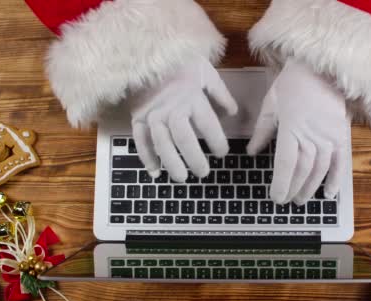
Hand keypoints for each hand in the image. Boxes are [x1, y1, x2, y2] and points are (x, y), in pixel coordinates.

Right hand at [130, 57, 237, 181]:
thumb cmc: (180, 63)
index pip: (208, 125)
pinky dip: (146, 157)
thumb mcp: (206, 72)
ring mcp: (152, 114)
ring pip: (161, 143)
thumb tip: (233, 113)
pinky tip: (155, 172)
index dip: (217, 142)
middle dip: (194, 159)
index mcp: (192, 97)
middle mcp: (171, 108)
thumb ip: (220, 94)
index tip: (222, 153)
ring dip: (171, 162)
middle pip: (184, 139)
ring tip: (182, 178)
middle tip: (203, 173)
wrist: (146, 53)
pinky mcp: (137, 117)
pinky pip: (140, 140)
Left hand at [248, 58, 349, 204]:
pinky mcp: (342, 135)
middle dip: (293, 189)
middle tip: (286, 201)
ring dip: (310, 188)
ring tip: (301, 200)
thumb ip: (262, 131)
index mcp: (291, 129)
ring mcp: (329, 137)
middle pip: (303, 170)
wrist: (321, 67)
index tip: (275, 198)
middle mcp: (312, 136)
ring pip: (320, 170)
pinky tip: (328, 194)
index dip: (281, 184)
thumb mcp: (271, 104)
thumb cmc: (292, 84)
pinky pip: (341, 162)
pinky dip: (335, 179)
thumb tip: (251, 152)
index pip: (286, 164)